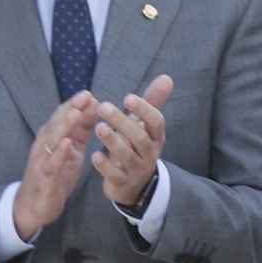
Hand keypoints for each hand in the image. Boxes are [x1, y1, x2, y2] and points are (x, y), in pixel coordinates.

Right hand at [13, 91, 101, 239]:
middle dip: (70, 108)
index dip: (74, 105)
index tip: (88, 93)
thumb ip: (81, 130)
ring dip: (64, 125)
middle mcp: (45, 145)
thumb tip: (95, 108)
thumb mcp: (72, 149)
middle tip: (85, 96)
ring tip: (76, 113)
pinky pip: (52, 163)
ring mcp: (43, 160)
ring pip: (52, 139)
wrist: (34, 205)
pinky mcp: (45, 177)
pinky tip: (68, 143)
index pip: (62, 116)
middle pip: (56, 123)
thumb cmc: (56, 174)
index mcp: (52, 137)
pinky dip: (59, 152)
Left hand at [92, 74, 172, 206]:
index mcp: (156, 137)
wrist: (135, 185)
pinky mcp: (123, 183)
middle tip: (103, 107)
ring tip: (98, 127)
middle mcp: (149, 153)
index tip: (128, 97)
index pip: (156, 122)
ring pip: (127, 156)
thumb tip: (167, 77)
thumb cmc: (138, 147)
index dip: (144, 110)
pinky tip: (94, 155)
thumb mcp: (146, 127)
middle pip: (140, 137)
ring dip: (112, 141)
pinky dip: (105, 166)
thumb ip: (153, 102)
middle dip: (122, 122)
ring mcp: (137, 169)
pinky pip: (115, 175)